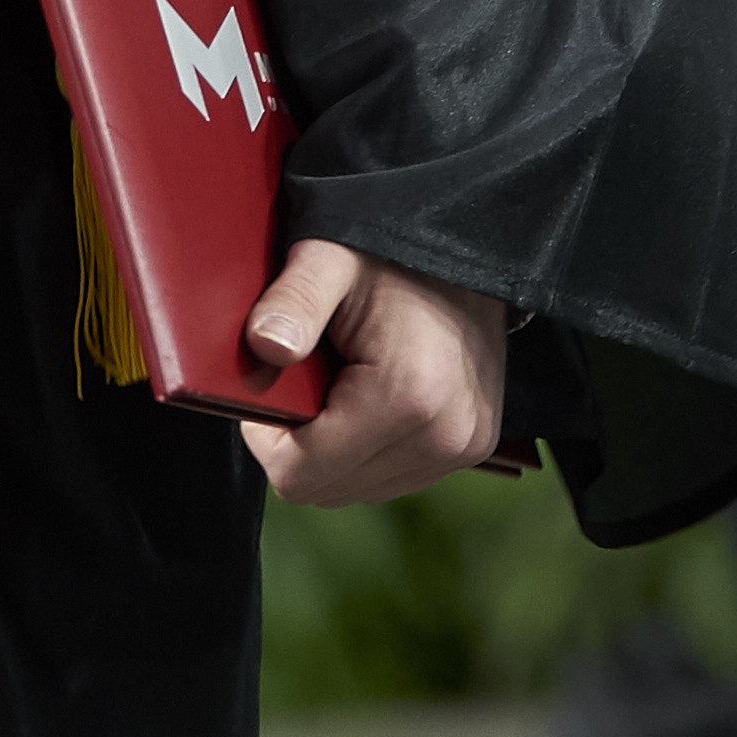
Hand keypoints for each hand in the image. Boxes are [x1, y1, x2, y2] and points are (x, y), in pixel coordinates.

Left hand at [235, 240, 509, 506]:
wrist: (469, 245)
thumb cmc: (391, 253)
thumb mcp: (328, 259)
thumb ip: (293, 303)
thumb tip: (264, 346)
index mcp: (407, 395)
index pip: (299, 475)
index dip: (267, 436)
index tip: (275, 385)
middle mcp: (444, 435)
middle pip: (326, 490)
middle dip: (301, 444)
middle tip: (309, 379)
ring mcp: (463, 447)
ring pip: (356, 490)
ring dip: (335, 450)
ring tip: (344, 383)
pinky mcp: (472, 448)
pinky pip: (391, 479)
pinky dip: (367, 449)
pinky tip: (370, 398)